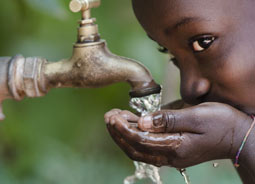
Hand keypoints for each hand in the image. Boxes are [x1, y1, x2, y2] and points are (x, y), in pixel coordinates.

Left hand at [104, 103, 252, 167]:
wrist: (236, 136)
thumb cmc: (220, 123)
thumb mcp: (196, 116)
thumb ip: (168, 120)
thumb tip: (143, 122)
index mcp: (175, 147)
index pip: (140, 141)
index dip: (123, 129)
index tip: (112, 117)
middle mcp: (170, 155)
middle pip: (135, 148)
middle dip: (118, 133)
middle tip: (108, 117)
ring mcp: (170, 154)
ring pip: (139, 149)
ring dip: (123, 135)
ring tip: (113, 119)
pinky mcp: (172, 149)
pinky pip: (147, 146)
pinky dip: (134, 136)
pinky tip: (129, 124)